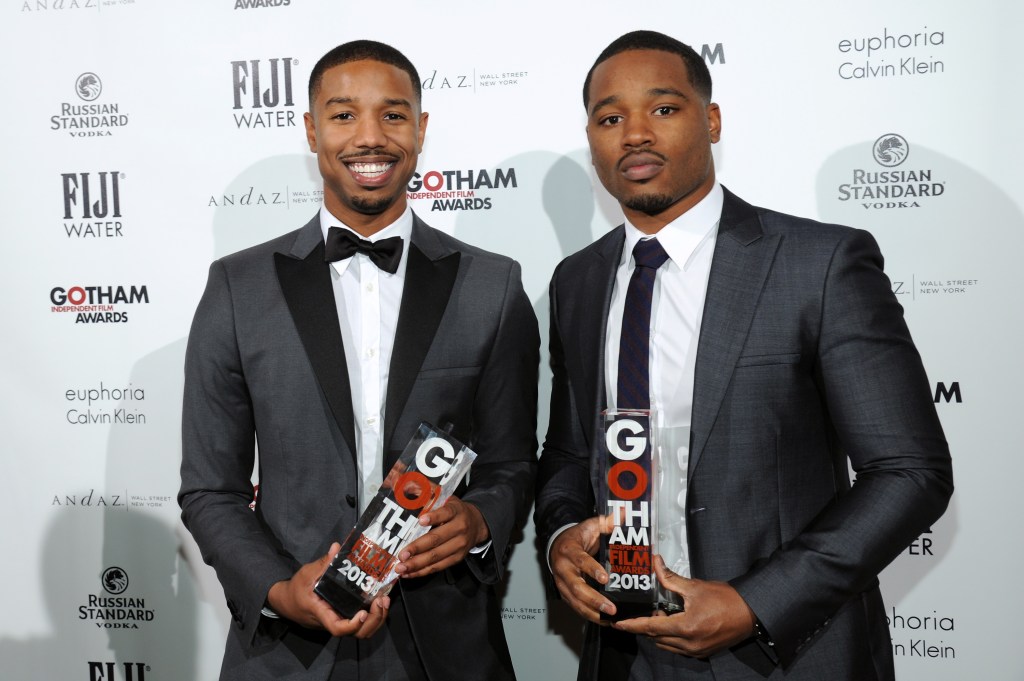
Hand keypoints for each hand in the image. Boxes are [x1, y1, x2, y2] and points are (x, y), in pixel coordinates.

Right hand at [267, 542, 388, 638]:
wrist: (286, 602)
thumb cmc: (296, 589)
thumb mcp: (306, 574)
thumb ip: (323, 563)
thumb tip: (336, 547)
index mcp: (322, 613)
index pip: (338, 628)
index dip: (352, 625)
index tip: (362, 612)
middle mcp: (333, 620)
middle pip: (357, 634)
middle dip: (374, 620)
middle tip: (382, 600)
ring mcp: (340, 620)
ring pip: (362, 631)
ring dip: (377, 619)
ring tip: (384, 600)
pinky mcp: (344, 616)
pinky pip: (362, 624)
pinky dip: (374, 615)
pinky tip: (380, 599)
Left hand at [394, 496, 488, 578]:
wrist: (477, 524)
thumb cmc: (455, 510)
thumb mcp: (446, 498)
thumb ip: (427, 493)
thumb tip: (406, 488)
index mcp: (455, 511)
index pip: (445, 513)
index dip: (434, 517)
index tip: (421, 520)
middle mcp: (459, 528)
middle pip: (437, 539)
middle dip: (417, 548)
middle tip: (402, 554)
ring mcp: (459, 545)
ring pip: (436, 556)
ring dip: (417, 564)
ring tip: (400, 568)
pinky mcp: (457, 558)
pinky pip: (438, 567)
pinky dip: (422, 571)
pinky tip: (409, 573)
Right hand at [549, 515, 618, 621]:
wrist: (557, 545)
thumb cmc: (577, 538)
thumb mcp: (591, 526)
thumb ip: (607, 522)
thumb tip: (624, 515)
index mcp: (569, 550)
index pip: (580, 561)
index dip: (592, 570)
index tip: (605, 578)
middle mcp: (563, 569)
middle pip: (576, 587)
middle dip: (594, 599)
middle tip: (611, 607)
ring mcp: (562, 583)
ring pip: (575, 601)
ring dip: (592, 611)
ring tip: (609, 617)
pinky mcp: (564, 593)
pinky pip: (576, 607)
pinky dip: (589, 615)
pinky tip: (603, 620)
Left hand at [613, 555, 754, 657]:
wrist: (751, 613)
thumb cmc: (726, 599)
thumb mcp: (695, 586)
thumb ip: (670, 578)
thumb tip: (655, 562)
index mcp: (685, 627)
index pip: (651, 627)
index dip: (632, 625)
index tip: (617, 624)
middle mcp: (689, 644)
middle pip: (656, 638)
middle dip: (646, 626)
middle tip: (645, 610)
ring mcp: (696, 651)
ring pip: (666, 645)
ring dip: (658, 632)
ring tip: (662, 613)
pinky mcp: (703, 652)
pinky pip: (678, 648)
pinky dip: (670, 638)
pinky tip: (673, 623)